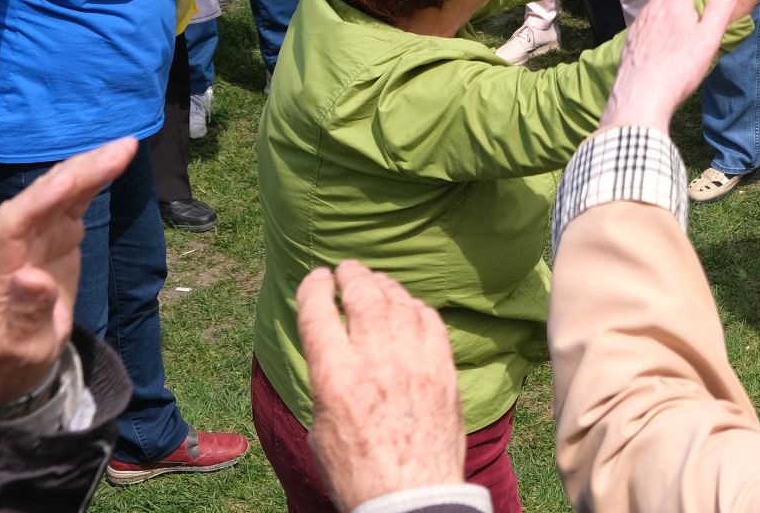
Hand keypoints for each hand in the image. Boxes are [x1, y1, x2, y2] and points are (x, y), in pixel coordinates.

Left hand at [0, 138, 136, 402]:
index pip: (13, 223)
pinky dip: (93, 179)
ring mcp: (34, 237)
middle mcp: (13, 244)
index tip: (74, 180)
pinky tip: (116, 160)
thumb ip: (25, 313)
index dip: (42, 198)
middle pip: (40, 197)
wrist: (6, 358)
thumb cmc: (11, 357)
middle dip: (77, 172)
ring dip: (89, 167)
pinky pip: (72, 200)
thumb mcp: (19, 347)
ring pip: (58, 192)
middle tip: (120, 150)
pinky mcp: (54, 236)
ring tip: (126, 147)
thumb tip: (31, 277)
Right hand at [298, 262, 465, 510]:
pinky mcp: (443, 369)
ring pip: (399, 302)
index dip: (315, 287)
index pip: (319, 312)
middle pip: (363, 296)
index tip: (316, 278)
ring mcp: (414, 362)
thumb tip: (334, 354)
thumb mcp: (320, 430)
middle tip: (347, 270)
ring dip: (384, 286)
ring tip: (375, 281)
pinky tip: (409, 306)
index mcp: (334, 378)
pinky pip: (430, 322)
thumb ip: (326, 384)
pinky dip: (416, 307)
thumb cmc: (357, 473)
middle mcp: (374, 361)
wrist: (411, 497)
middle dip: (352, 275)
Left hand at [596, 0, 741, 130]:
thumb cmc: (679, 69)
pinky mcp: (631, 41)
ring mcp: (638, 25)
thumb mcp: (707, 40)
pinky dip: (660, 10)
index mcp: (672, 3)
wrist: (640, 99)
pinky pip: (648, 16)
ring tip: (685, 1)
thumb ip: (719, 11)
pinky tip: (665, 27)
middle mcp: (652, 8)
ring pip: (656, 0)